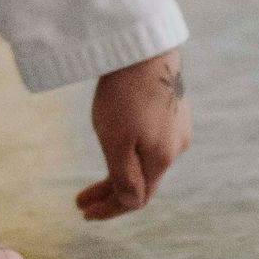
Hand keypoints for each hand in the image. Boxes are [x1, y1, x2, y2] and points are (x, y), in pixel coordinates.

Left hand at [76, 50, 189, 219]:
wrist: (145, 45)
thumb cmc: (125, 95)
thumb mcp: (117, 142)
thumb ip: (124, 178)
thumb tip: (130, 204)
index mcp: (162, 158)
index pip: (137, 199)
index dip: (109, 209)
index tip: (83, 213)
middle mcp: (176, 145)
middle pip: (142, 181)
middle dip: (110, 193)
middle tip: (81, 201)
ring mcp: (177, 123)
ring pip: (146, 160)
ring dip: (119, 173)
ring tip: (95, 177)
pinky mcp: (172, 105)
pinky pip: (150, 140)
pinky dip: (130, 152)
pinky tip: (118, 145)